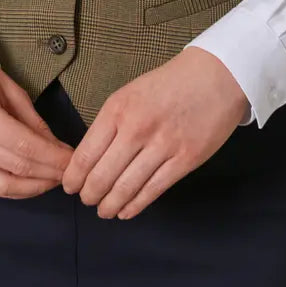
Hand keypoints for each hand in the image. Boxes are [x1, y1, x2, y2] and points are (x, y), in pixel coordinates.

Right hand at [0, 52, 73, 197]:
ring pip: (0, 186)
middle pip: (15, 169)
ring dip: (31, 188)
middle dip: (48, 174)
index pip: (25, 147)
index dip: (53, 159)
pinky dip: (10, 189)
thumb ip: (34, 121)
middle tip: (69, 172)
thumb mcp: (11, 89)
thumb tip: (57, 149)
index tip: (73, 160)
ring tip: (52, 181)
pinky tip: (28, 183)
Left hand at [60, 47, 249, 219]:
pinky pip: (153, 190)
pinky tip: (126, 211)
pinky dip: (135, 205)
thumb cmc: (169, 84)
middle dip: (89, 195)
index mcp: (117, 110)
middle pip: (101, 177)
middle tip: (87, 201)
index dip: (73, 178)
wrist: (215, 75)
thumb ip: (110, 123)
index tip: (69, 186)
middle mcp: (136, 129)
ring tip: (104, 211)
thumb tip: (90, 158)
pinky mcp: (185, 160)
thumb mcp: (130, 93)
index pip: (85, 155)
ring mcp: (163, 146)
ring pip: (126, 188)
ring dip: (110, 206)